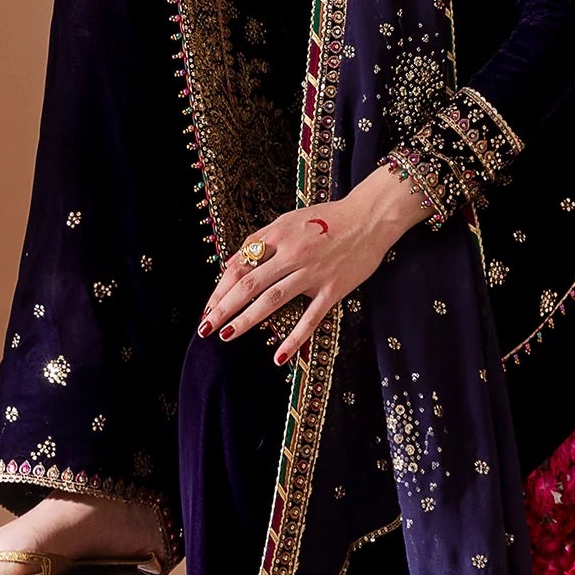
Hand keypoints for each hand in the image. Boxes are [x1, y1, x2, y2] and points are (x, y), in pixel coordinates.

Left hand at [197, 166, 433, 363]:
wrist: (370, 218)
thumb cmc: (328, 218)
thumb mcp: (289, 219)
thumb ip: (260, 239)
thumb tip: (230, 262)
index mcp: (279, 235)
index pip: (241, 264)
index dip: (221, 288)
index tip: (208, 306)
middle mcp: (293, 254)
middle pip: (250, 284)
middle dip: (224, 307)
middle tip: (205, 327)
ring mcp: (313, 273)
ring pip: (273, 300)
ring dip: (247, 320)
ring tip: (226, 335)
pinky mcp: (333, 289)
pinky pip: (310, 318)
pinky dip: (294, 339)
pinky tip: (278, 357)